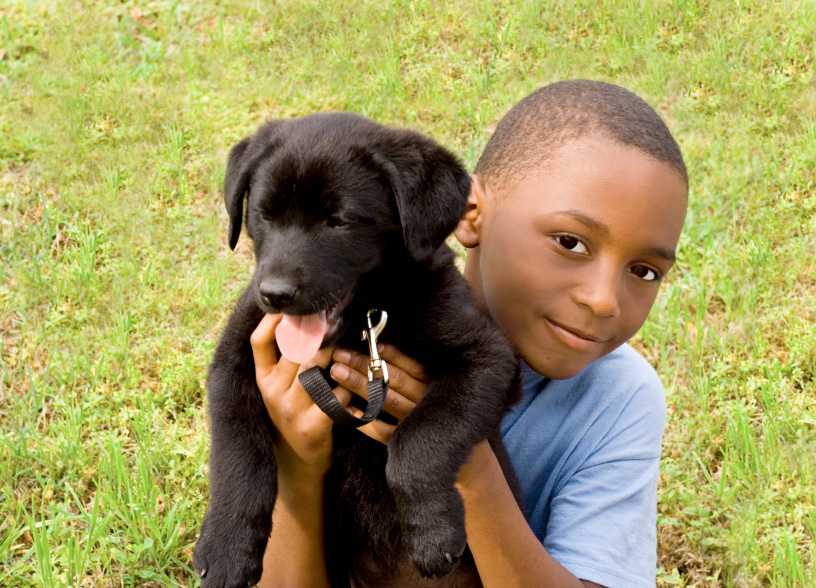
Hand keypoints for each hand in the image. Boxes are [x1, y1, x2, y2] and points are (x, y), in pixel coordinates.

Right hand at [251, 314, 352, 481]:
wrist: (296, 467)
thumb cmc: (293, 417)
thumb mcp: (278, 389)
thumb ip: (284, 360)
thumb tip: (298, 319)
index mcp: (262, 379)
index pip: (259, 341)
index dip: (275, 320)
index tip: (295, 306)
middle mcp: (272, 392)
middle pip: (295, 350)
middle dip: (318, 332)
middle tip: (334, 318)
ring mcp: (290, 410)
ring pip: (315, 369)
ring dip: (336, 356)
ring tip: (347, 349)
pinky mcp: (312, 426)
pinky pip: (334, 395)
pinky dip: (347, 387)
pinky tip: (353, 386)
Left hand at [328, 342, 427, 444]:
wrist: (442, 447)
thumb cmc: (431, 404)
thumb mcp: (430, 383)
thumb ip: (411, 369)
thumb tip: (381, 347)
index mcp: (434, 385)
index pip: (411, 366)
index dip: (389, 354)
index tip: (366, 343)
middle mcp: (425, 403)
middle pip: (393, 380)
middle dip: (365, 365)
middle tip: (340, 355)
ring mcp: (414, 423)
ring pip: (386, 400)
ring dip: (360, 385)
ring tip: (337, 372)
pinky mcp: (403, 441)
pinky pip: (381, 430)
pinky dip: (363, 419)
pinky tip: (345, 407)